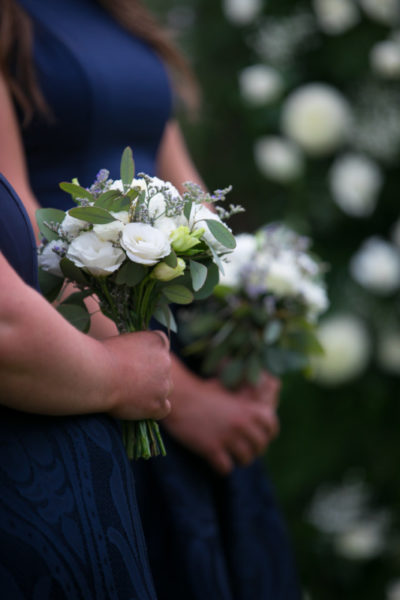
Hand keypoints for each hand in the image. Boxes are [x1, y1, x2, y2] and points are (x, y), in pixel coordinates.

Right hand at [104, 330, 171, 420]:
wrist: (97, 375)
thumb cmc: (102, 355)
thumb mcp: (122, 340)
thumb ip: (136, 347)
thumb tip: (136, 357)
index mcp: (158, 341)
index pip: (161, 346)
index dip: (149, 355)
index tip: (135, 361)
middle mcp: (166, 361)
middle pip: (164, 369)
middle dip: (151, 374)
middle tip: (130, 379)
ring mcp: (164, 384)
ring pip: (165, 389)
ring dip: (153, 391)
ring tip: (130, 393)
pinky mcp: (158, 404)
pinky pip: (164, 408)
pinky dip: (154, 409)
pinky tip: (139, 407)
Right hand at [164, 359, 279, 474]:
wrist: (179, 398)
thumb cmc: (202, 393)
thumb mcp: (228, 392)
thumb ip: (242, 402)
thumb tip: (256, 401)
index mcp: (248, 409)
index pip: (271, 426)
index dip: (268, 433)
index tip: (261, 437)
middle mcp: (242, 423)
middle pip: (260, 447)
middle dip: (253, 449)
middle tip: (241, 448)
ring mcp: (227, 437)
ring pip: (246, 460)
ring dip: (238, 459)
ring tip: (229, 455)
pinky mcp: (211, 448)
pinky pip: (226, 468)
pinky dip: (221, 467)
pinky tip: (214, 460)